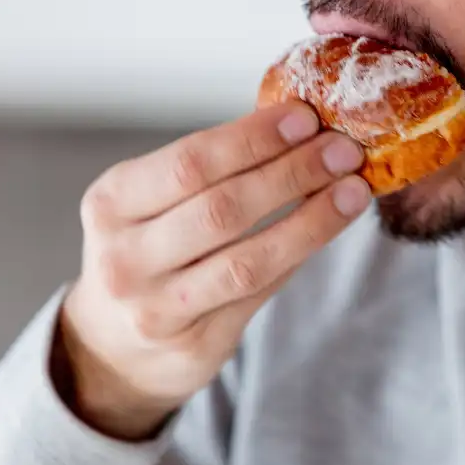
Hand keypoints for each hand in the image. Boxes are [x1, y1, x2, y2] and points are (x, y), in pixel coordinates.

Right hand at [54, 101, 370, 440]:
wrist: (113, 348)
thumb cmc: (148, 252)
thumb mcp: (150, 204)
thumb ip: (210, 171)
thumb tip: (298, 127)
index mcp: (112, 202)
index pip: (190, 162)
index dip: (253, 138)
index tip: (306, 117)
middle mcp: (124, 257)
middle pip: (222, 209)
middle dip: (292, 173)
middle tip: (343, 149)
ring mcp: (155, 308)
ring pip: (247, 260)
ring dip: (310, 220)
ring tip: (352, 190)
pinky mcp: (192, 345)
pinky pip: (258, 294)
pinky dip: (298, 255)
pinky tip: (328, 227)